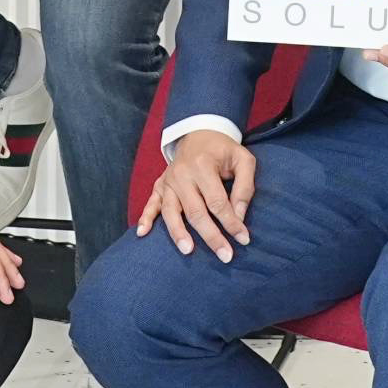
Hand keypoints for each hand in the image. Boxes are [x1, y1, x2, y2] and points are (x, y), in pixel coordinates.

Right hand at [136, 130, 254, 260]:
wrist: (199, 132)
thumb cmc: (223, 150)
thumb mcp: (243, 160)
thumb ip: (245, 187)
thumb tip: (239, 216)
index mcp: (203, 165)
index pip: (217, 201)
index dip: (231, 222)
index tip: (244, 239)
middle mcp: (182, 174)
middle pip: (195, 211)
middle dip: (211, 236)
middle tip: (225, 256)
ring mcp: (168, 180)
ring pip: (171, 211)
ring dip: (178, 233)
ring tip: (188, 251)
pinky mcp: (160, 185)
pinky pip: (150, 203)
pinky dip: (145, 218)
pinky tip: (142, 233)